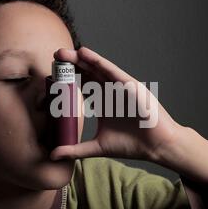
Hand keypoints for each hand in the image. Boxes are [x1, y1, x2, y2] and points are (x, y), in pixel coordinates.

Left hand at [50, 47, 207, 184]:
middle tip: (55, 57)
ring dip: (81, 59)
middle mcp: (111, 91)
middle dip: (71, 65)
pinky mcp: (130, 86)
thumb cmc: (132, 145)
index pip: (83, 86)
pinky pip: (112, 71)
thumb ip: (75, 149)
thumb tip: (53, 155)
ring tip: (64, 53)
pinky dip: (99, 62)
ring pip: (97, 68)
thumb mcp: (97, 147)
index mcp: (103, 102)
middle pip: (88, 73)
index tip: (51, 75)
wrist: (156, 146)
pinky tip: (85, 54)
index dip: (68, 79)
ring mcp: (120, 87)